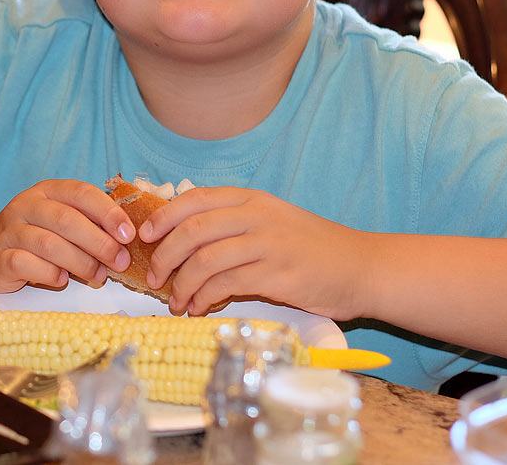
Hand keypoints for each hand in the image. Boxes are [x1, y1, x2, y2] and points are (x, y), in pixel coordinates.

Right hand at [0, 179, 134, 295]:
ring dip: (81, 263)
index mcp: (47, 190)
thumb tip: (126, 239)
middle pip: (68, 220)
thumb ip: (89, 223)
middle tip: (119, 261)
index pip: (81, 193)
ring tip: (98, 276)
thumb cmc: (35, 238)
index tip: (129, 234)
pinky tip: (62, 280)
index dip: (108, 212)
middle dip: (99, 243)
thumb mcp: (60, 221)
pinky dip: (50, 274)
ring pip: (50, 244)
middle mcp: (26, 205)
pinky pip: (27, 265)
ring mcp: (9, 231)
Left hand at [141, 186, 367, 317]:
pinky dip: (203, 297)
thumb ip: (235, 223)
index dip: (164, 216)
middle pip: (192, 229)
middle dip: (164, 255)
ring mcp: (266, 243)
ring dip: (181, 284)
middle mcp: (256, 215)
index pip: (195, 198)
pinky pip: (225, 284)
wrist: (361, 266)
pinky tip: (198, 308)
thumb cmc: (314, 247)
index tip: (145, 235)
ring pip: (204, 259)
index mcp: (252, 199)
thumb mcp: (273, 221)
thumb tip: (186, 240)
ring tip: (175, 301)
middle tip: (153, 278)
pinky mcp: (276, 273)